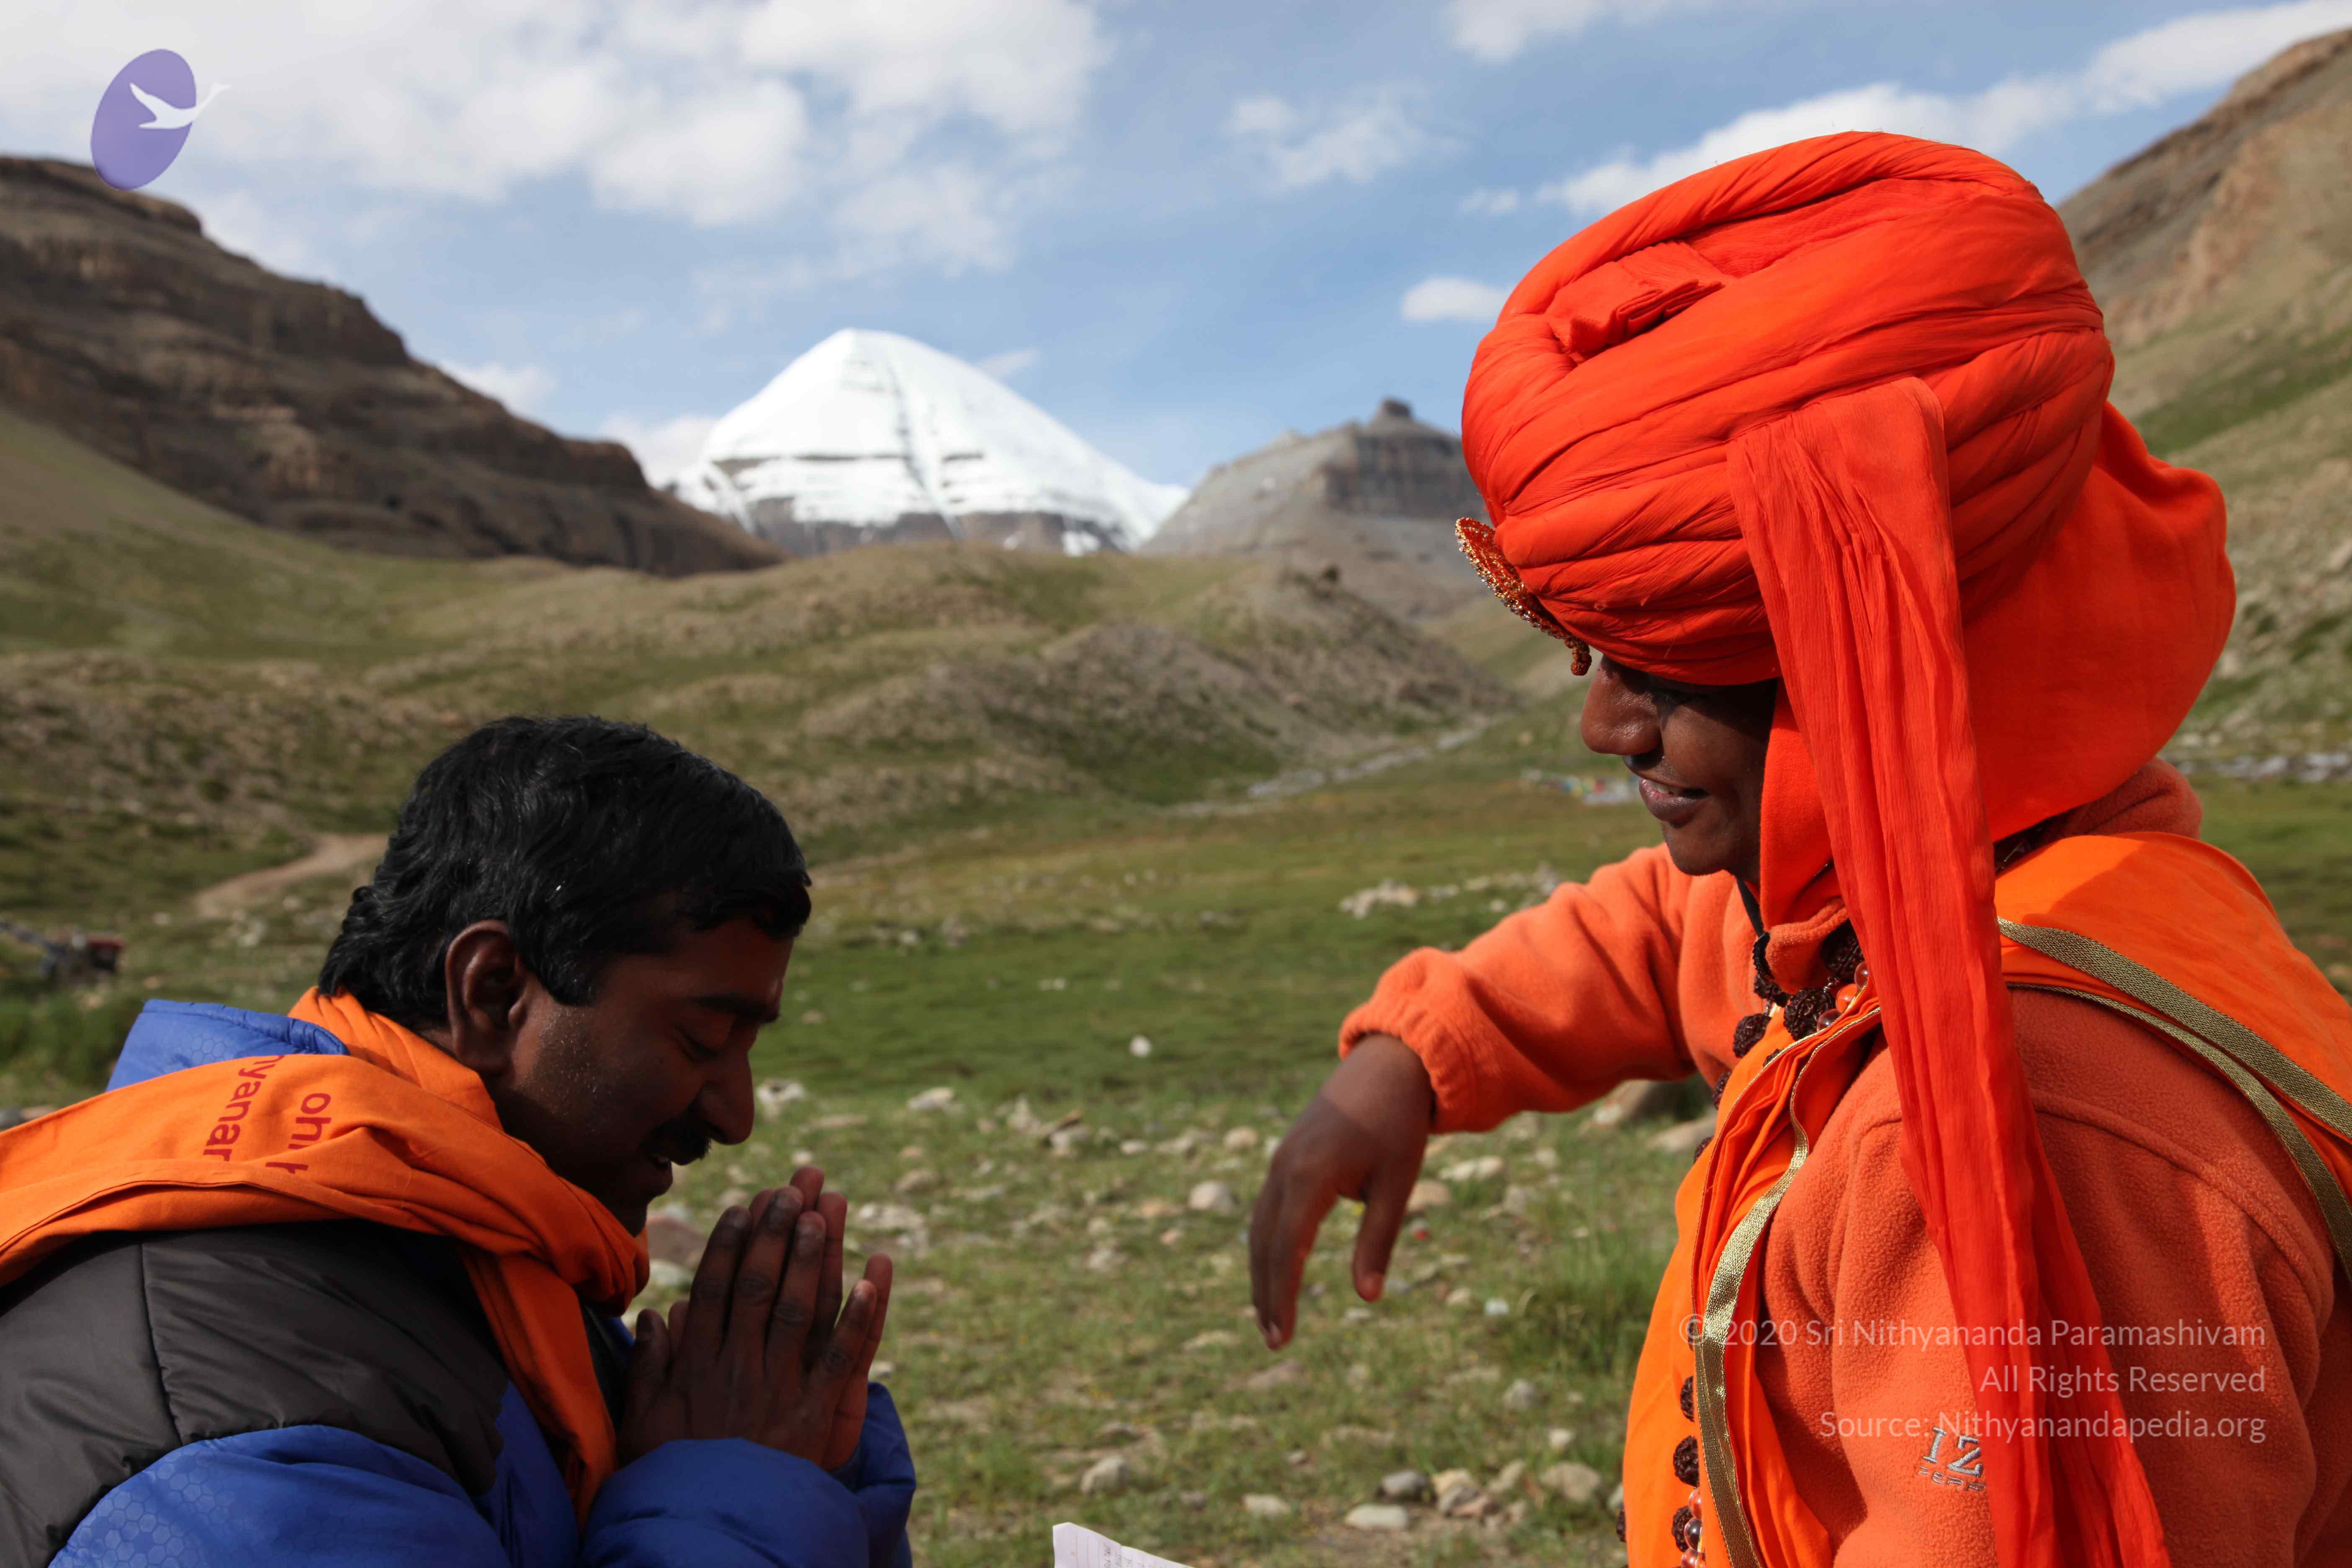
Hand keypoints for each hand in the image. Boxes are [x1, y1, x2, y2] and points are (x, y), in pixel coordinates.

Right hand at [619, 1180, 892, 1467]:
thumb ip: (649, 1367)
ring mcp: (777, 1388)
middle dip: (775, 1234)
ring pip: (797, 1310)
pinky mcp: (813, 1416)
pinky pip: (840, 1360)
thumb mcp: (643, 1424)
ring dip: (813, 1259)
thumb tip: (657, 1313)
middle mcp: (738, 1367)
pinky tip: (874, 1280)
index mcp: (697, 1365)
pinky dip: (858, 1319)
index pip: (714, 1289)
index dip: (729, 1243)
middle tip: (792, 1188)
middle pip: (757, 1286)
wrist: (710, 1532)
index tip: (744, 1205)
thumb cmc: (674, 1476)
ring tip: (826, 1212)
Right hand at [1248, 1034, 1432, 1349]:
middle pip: (1263, 1243)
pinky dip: (1267, 1244)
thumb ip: (1379, 1240)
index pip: (1286, 1249)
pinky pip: (1267, 1208)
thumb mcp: (1398, 1184)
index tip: (1283, 1337)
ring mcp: (1280, 1160)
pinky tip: (1275, 1268)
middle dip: (1266, 1294)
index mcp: (1311, 1175)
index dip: (1283, 1296)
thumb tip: (1367, 1297)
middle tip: (1274, 1341)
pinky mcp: (1285, 1157)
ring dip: (1262, 1272)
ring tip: (1268, 1316)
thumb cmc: (1398, 1124)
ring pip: (1259, 1227)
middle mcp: (1285, 1168)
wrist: (1388, 1064)